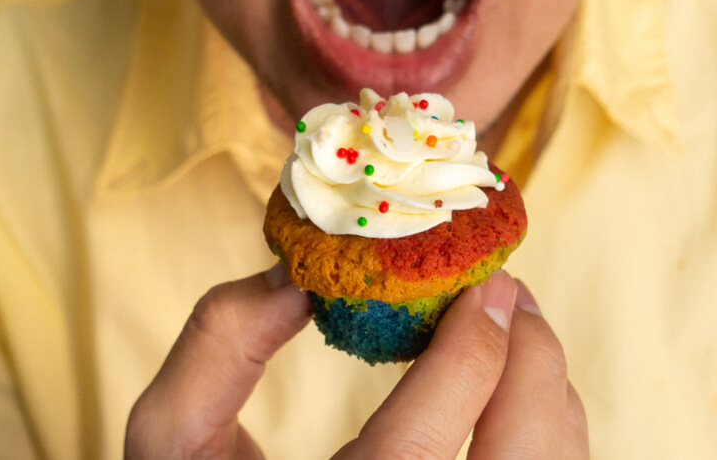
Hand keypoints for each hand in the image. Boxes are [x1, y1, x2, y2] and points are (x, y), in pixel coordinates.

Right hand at [125, 268, 587, 458]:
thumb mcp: (172, 438)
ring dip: (544, 387)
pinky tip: (507, 384)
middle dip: (531, 361)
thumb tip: (303, 274)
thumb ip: (220, 344)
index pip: (416, 453)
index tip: (486, 283)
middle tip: (504, 291)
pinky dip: (544, 423)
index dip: (470, 357)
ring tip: (509, 326)